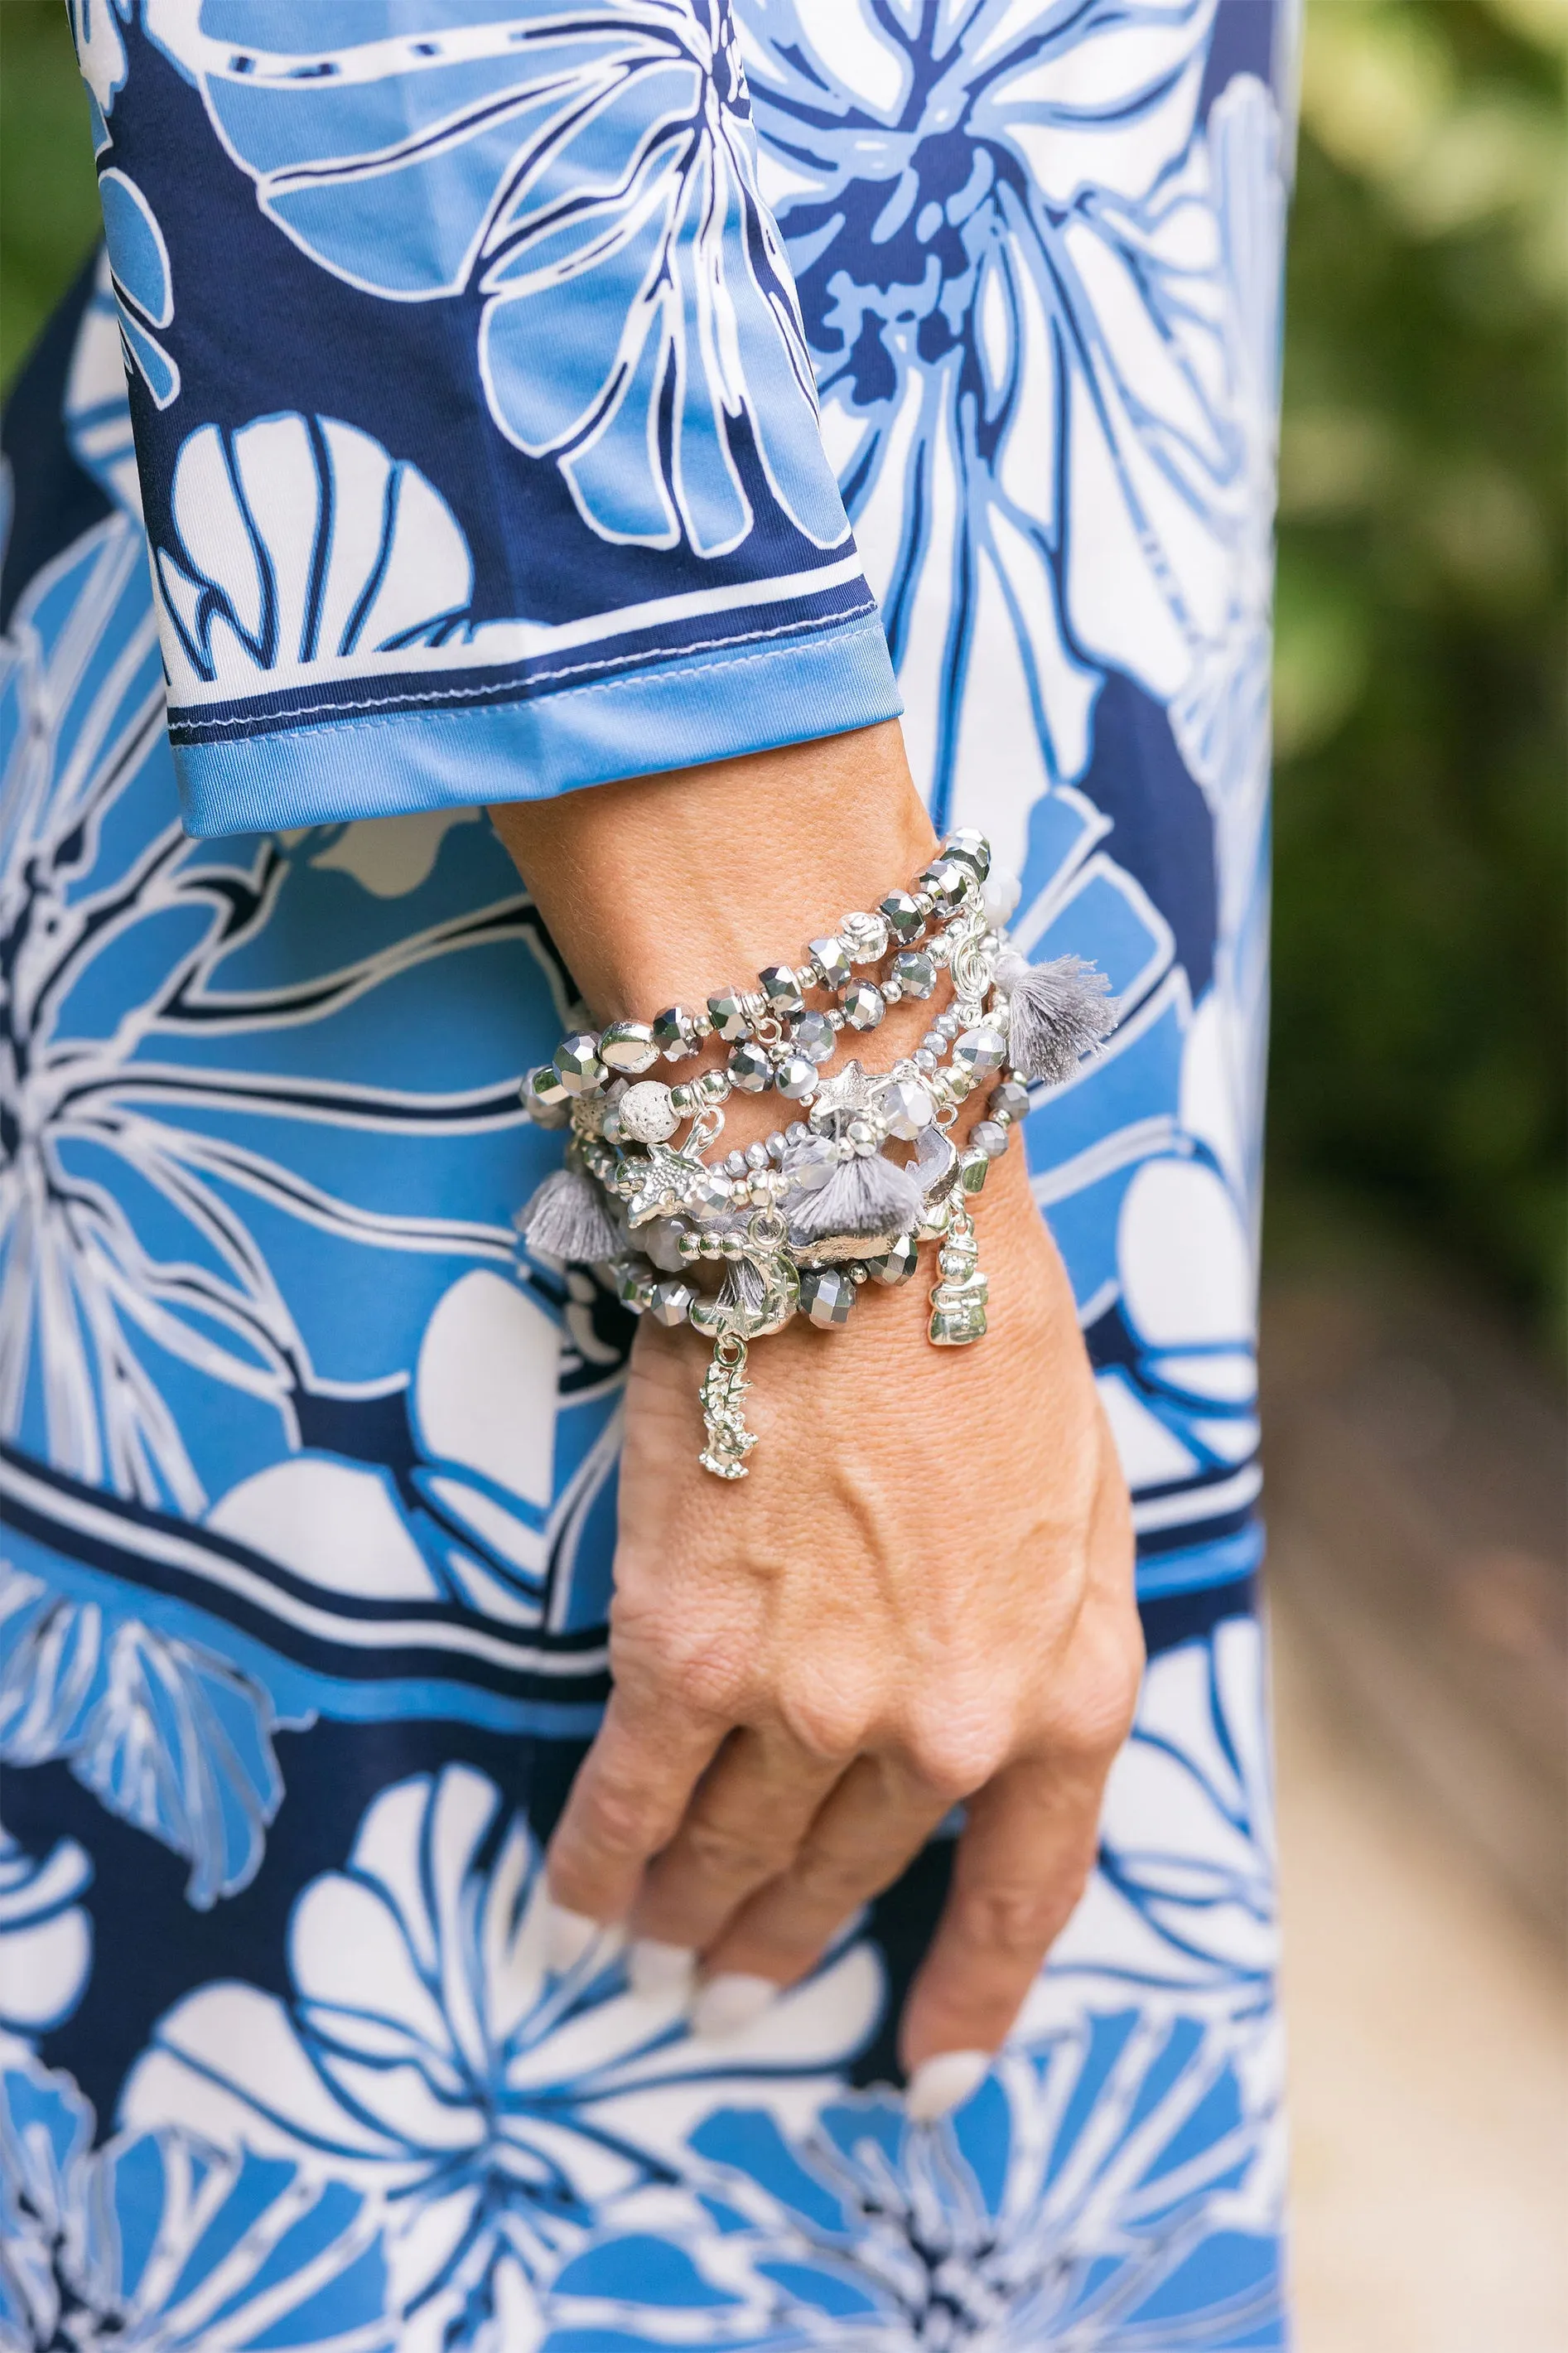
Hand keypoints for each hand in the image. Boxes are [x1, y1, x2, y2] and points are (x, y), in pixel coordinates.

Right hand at [544, 1150, 1138, 2112]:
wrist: (864, 1210)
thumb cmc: (983, 1321)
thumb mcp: (1089, 1489)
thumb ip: (1063, 1623)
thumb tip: (1010, 1719)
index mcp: (1070, 1688)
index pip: (1028, 1890)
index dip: (973, 1992)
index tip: (927, 2065)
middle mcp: (948, 1727)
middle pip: (849, 1875)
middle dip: (785, 1941)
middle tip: (734, 1986)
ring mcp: (814, 1704)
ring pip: (734, 1854)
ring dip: (687, 1918)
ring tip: (653, 1952)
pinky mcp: (687, 1654)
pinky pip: (632, 1798)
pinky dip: (599, 1860)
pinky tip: (576, 1898)